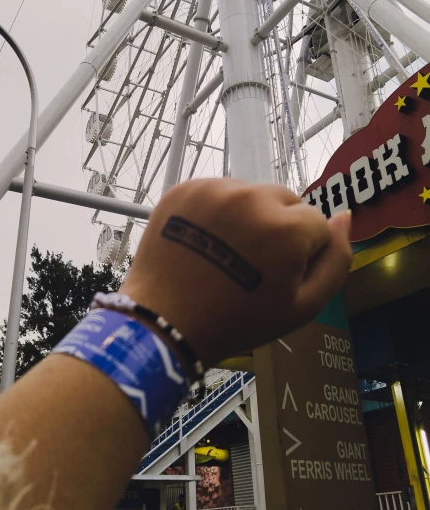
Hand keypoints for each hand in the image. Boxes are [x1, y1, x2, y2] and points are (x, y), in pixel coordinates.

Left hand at [119, 178, 351, 367]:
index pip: (316, 224)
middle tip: (250, 265)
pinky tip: (204, 241)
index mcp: (287, 227)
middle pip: (285, 202)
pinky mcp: (185, 188)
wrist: (165, 322)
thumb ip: (337, 260)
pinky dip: (216, 212)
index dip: (302, 254)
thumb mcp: (303, 306)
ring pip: (251, 194)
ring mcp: (215, 189)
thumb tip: (345, 216)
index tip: (276, 277)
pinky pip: (218, 192)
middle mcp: (252, 196)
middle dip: (278, 227)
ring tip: (225, 254)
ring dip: (248, 216)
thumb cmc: (238, 320)